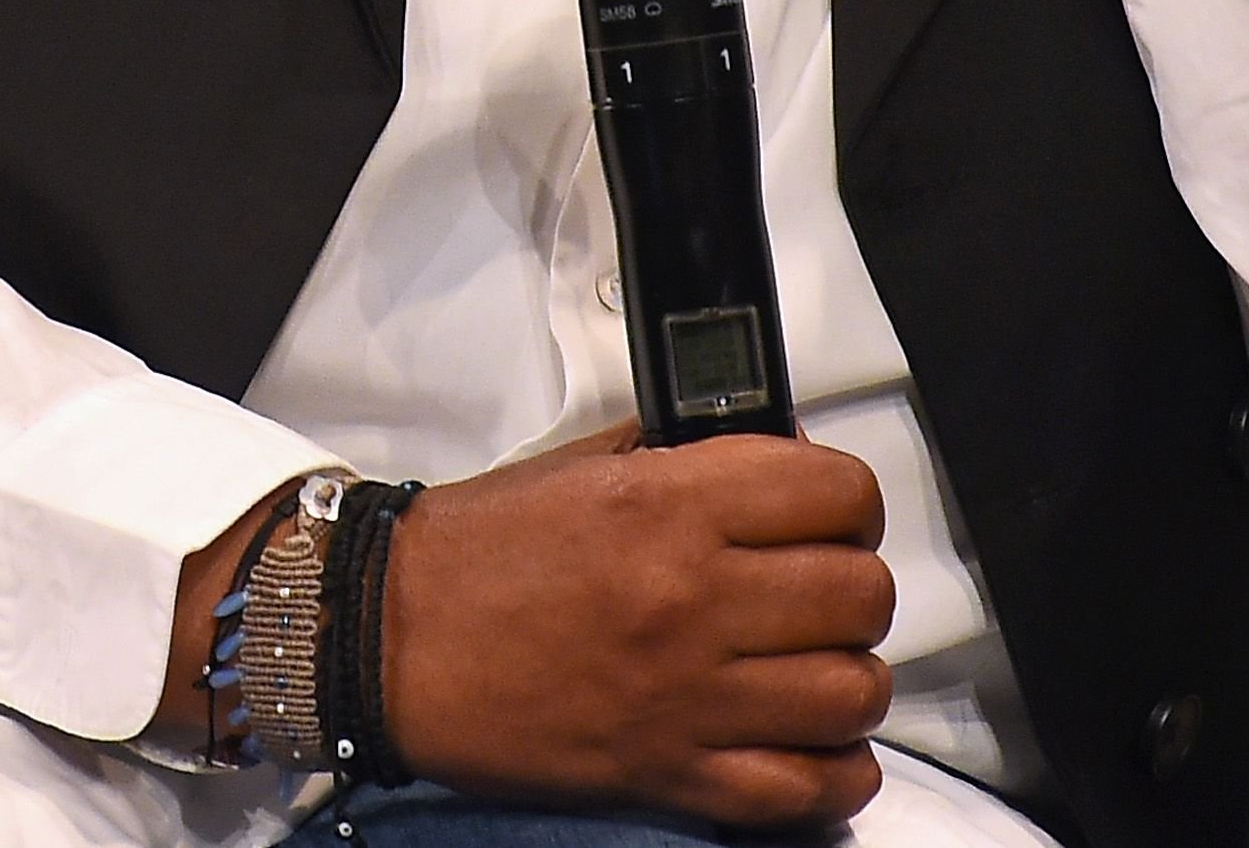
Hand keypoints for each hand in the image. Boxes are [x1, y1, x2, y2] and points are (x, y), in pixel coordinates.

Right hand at [378, 428, 893, 826]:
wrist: (389, 641)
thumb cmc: (471, 555)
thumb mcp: (583, 465)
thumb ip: (684, 458)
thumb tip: (770, 462)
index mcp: (670, 505)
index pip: (835, 492)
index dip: (849, 500)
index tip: (831, 512)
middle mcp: (692, 597)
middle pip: (859, 594)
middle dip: (854, 586)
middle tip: (822, 588)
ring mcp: (688, 694)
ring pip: (851, 693)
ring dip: (850, 679)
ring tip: (820, 667)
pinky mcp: (670, 771)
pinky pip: (804, 789)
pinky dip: (833, 773)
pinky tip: (817, 746)